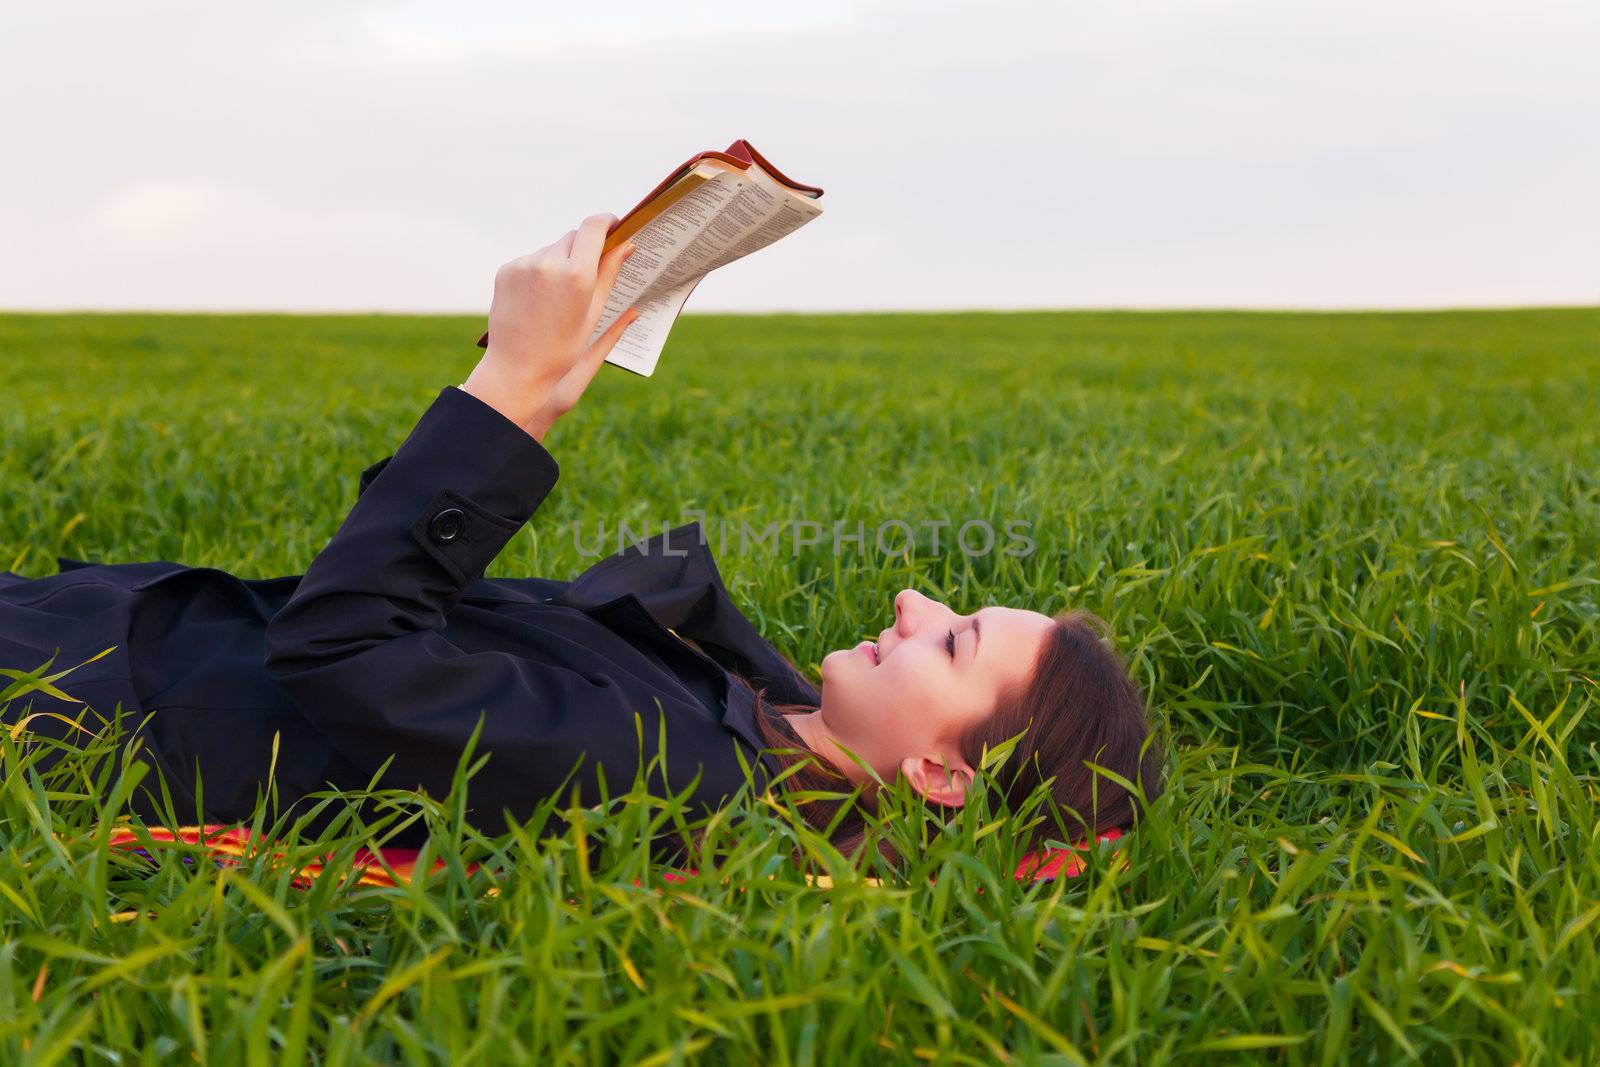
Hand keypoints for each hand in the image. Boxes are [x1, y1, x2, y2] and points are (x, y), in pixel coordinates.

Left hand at [461, 213, 640, 441]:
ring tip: (559, 297)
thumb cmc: (563, 348)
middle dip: (583, 248)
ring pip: (552, 249)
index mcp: (577, 275)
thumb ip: (609, 274)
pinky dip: (539, 271)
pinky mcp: (507, 270)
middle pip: (574, 237)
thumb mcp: (594, 313)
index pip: (593, 226)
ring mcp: (524, 265)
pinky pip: (531, 260)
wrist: (517, 369)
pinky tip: (539, 299)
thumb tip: (626, 245)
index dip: (606, 221)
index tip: (614, 224)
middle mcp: (549, 263)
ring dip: (560, 261)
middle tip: (589, 272)